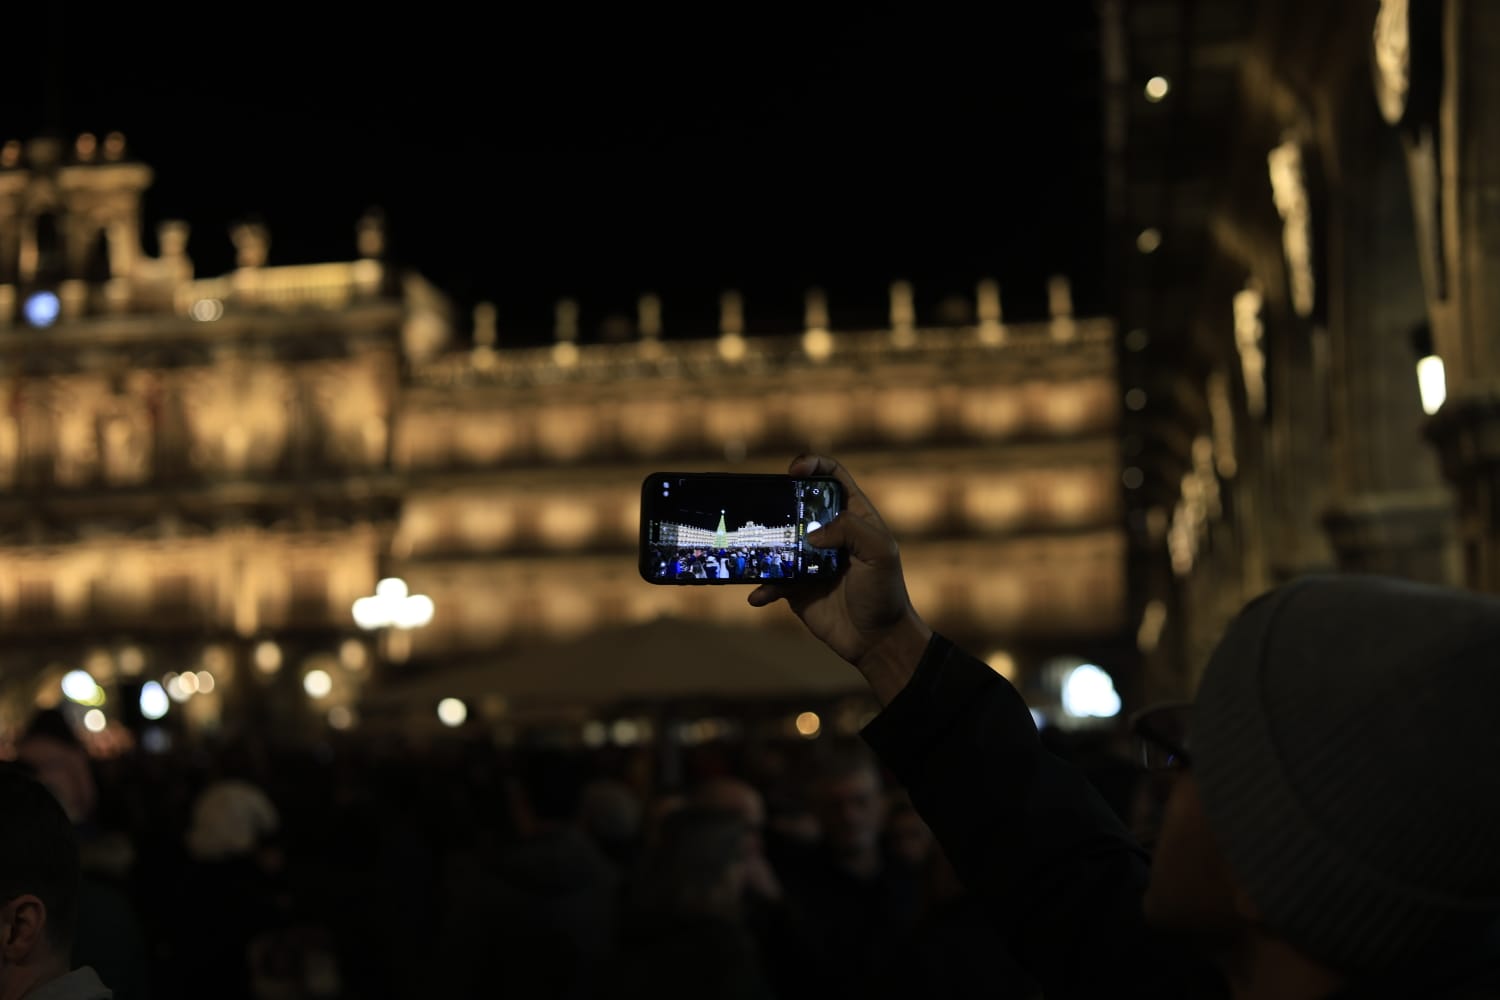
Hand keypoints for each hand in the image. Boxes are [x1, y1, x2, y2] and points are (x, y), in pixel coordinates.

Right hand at [748, 455, 931, 703]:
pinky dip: (762, 587)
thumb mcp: (880, 554)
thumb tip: (811, 534)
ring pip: (777, 541)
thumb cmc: (885, 593)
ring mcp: (809, 559)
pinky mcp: (795, 587)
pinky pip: (771, 581)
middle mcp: (828, 533)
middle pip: (797, 504)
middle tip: (764, 509)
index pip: (832, 477)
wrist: (877, 641)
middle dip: (777, 502)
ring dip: (762, 545)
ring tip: (752, 552)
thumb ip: (851, 530)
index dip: (813, 465)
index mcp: (853, 517)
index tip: (794, 470)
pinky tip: (759, 595)